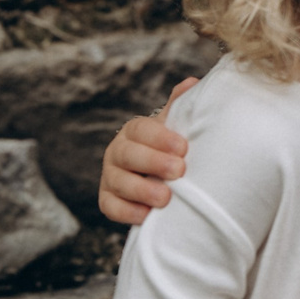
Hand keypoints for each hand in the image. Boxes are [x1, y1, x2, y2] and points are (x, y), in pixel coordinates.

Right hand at [97, 79, 195, 224]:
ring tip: (165, 198)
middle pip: (128, 155)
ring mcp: (110, 177)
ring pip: (118, 182)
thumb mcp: (176, 127)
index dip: (160, 138)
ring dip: (141, 190)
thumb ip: (181, 108)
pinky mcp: (108, 200)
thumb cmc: (171, 148)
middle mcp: (117, 151)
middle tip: (179, 171)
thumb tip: (192, 83)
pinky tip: (146, 215)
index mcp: (135, 131)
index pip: (141, 130)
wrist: (160, 176)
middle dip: (153, 163)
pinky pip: (110, 207)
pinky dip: (127, 212)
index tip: (183, 147)